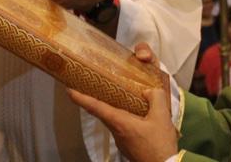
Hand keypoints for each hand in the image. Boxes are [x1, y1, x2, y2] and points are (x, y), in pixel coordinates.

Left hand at [67, 43, 174, 161]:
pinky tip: (131, 114)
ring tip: (113, 95)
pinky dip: (120, 116)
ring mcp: (120, 140)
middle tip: (89, 85)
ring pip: (111, 120)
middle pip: (101, 112)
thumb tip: (149, 90)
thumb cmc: (160, 145)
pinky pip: (120, 127)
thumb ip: (156, 98)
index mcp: (120, 122)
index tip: (68, 90)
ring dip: (109, 108)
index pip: (95, 107)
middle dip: (93, 99)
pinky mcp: (127, 145)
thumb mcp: (162, 118)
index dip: (80, 98)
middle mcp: (116, 131)